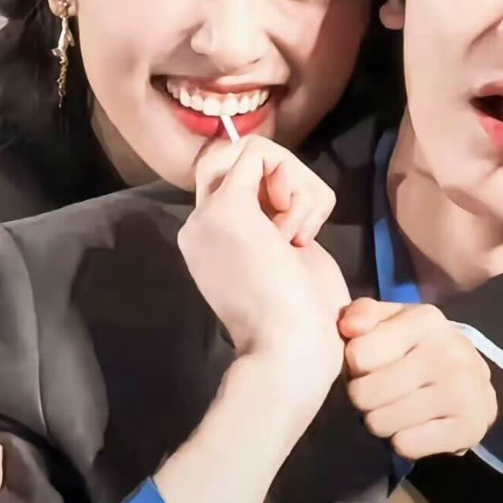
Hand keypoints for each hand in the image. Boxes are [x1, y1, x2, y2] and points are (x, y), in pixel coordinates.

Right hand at [178, 135, 348, 413]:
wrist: (292, 350)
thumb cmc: (305, 318)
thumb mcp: (289, 256)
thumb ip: (277, 221)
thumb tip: (287, 187)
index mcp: (210, 241)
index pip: (232, 180)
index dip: (274, 189)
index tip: (297, 234)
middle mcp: (198, 225)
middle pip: (237, 159)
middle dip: (286, 178)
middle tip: (299, 230)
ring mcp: (207, 215)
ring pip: (253, 151)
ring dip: (296, 185)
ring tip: (297, 238)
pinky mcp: (226, 208)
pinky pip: (260, 152)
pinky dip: (296, 183)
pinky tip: (297, 230)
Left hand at [340, 300, 496, 460]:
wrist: (473, 381)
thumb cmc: (418, 347)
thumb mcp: (391, 321)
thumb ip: (363, 314)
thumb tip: (348, 327)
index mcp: (426, 320)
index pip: (358, 355)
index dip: (355, 365)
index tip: (369, 365)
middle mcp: (448, 352)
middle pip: (364, 394)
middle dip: (364, 398)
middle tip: (380, 392)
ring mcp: (463, 391)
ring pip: (381, 423)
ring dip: (381, 421)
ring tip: (397, 408)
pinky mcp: (470, 427)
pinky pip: (406, 446)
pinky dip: (404, 442)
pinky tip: (417, 426)